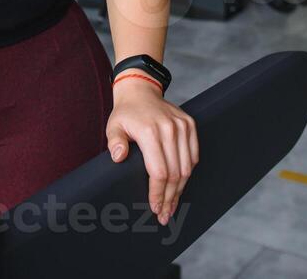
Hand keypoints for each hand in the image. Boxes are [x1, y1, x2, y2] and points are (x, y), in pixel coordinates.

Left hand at [106, 76, 197, 225]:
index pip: (159, 172)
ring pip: (186, 167)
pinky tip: (180, 185)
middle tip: (165, 215)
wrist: (141, 90)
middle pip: (175, 173)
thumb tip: (118, 157)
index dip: (158, 193)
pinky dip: (188, 172)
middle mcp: (170, 129)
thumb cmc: (126, 113)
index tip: (155, 208)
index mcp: (150, 132)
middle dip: (170, 198)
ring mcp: (182, 126)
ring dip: (180, 189)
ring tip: (172, 205)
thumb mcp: (113, 126)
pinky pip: (193, 155)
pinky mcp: (190, 125)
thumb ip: (114, 142)